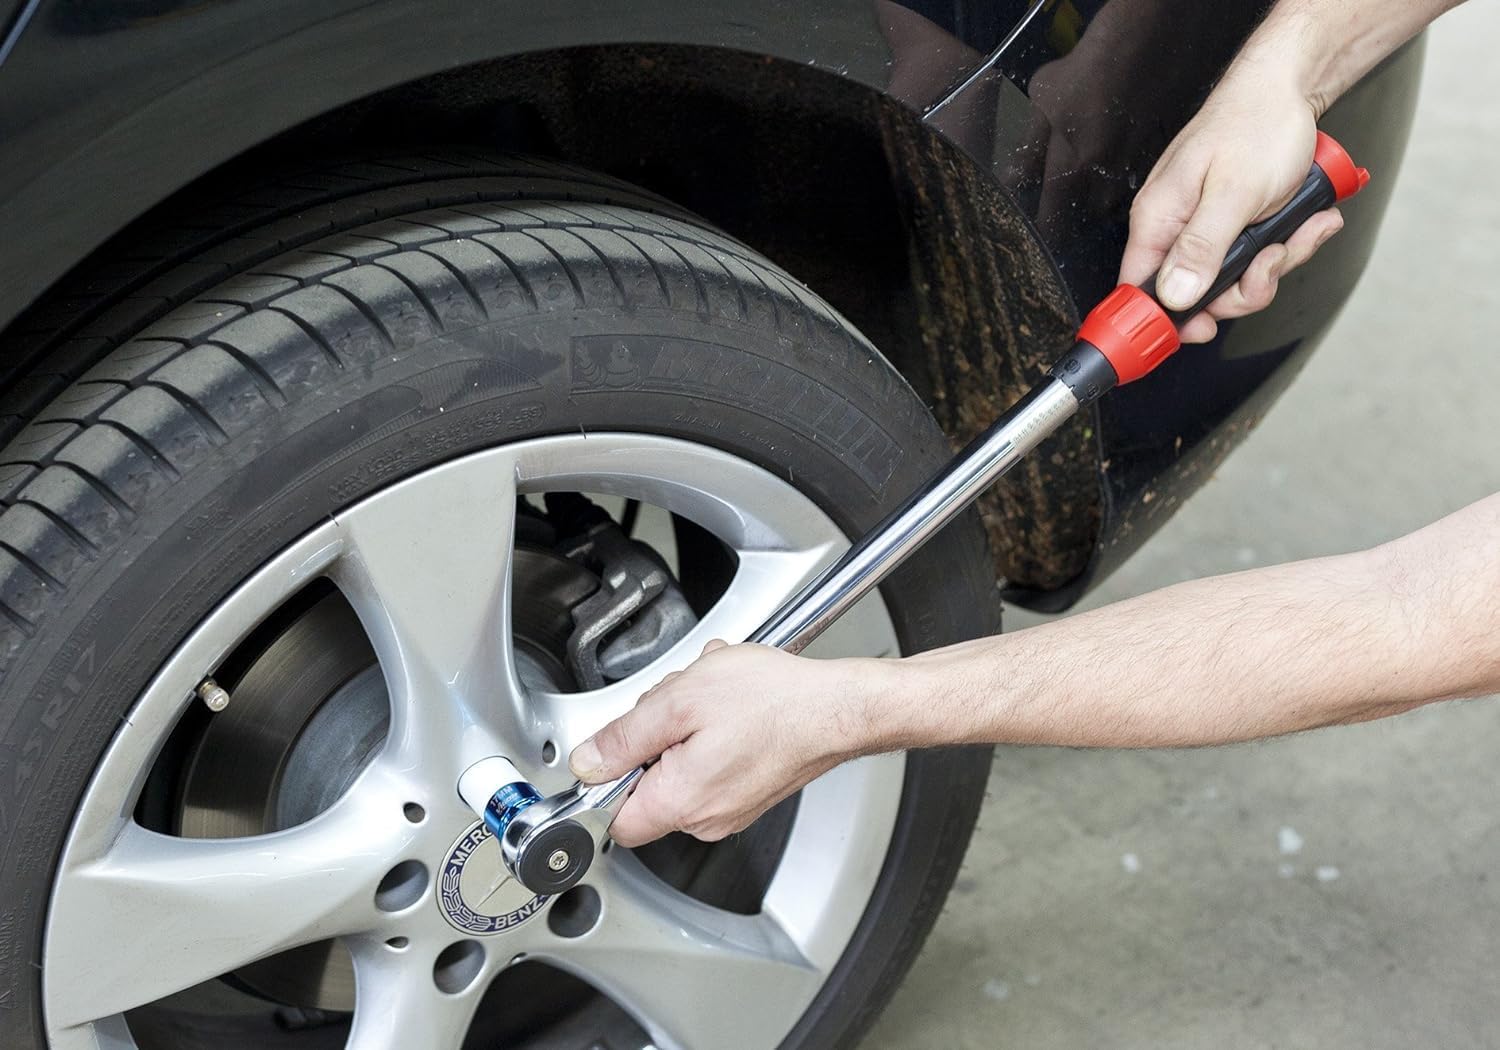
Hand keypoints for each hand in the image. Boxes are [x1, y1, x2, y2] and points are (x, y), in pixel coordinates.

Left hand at [567, 641, 887, 846]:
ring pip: (678, 772)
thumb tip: (587, 762)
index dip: (606, 781)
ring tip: (712, 703)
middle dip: (653, 742)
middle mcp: (704, 818)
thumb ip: (623, 737)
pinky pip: (709, 767)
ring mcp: (730, 810)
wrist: (837, 708)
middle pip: (646, 788)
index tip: (618, 747)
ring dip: (685, 731)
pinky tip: (731, 710)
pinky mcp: (749, 795)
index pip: (612, 819)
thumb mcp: (679, 700)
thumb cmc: (773, 702)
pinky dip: (712, 736)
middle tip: (678, 707)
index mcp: (679, 801)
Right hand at [1120, 60, 1344, 343]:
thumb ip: (1201, 247)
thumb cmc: (1256, 125)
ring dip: (1276, 263)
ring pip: (1234, 280)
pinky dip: (1289, 246)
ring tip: (1304, 228)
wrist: (1289, 87)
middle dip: (1244, 288)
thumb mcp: (1233, 192)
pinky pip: (1257, 259)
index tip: (1200, 330)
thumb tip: (1174, 297)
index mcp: (1159, 220)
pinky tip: (1311, 222)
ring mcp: (1207, 229)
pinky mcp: (1236, 226)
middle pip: (1197, 296)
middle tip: (1272, 259)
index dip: (1167, 319)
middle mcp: (1177, 229)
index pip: (1140, 290)